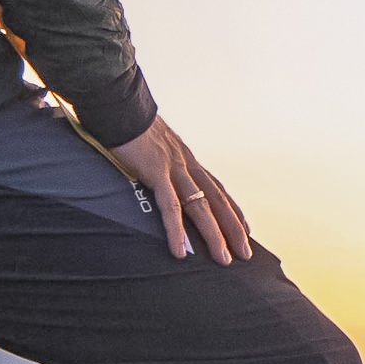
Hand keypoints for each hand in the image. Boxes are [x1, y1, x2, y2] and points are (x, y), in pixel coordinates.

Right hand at [108, 118, 253, 262]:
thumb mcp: (152, 144)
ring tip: (223, 259)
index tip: (245, 229)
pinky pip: (170, 207)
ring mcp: (173, 168)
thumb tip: (153, 169)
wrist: (119, 104)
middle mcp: (186, 164)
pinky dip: (176, 231)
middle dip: (232, 228)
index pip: (217, 188)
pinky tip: (179, 251)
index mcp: (186, 158)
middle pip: (216, 200)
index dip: (232, 210)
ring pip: (200, 206)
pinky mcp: (156, 172)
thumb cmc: (129, 123)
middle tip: (245, 254)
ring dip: (214, 234)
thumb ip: (158, 160)